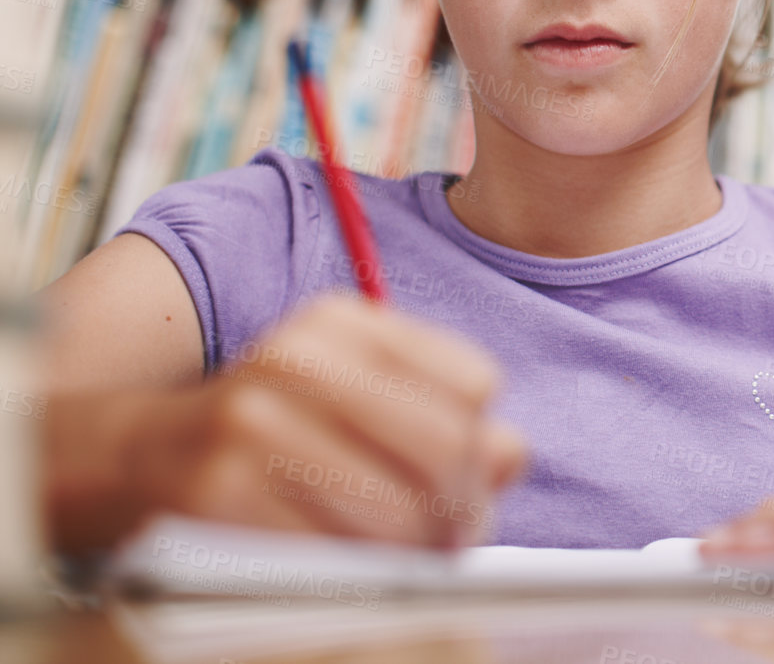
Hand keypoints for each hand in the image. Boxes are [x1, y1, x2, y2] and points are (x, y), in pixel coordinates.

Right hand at [49, 294, 526, 551]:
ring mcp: (253, 423)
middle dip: (462, 505)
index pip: (473, 381)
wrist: (142, 455)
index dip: (483, 444)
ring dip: (419, 550)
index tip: (471, 479)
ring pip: (398, 510)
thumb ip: (440, 413)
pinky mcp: (220, 492)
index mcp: (342, 322)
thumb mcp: (354, 393)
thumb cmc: (266, 426)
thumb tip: (508, 454)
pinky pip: (333, 553)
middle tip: (454, 536)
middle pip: (444, 445)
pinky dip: (358, 574)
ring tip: (410, 557)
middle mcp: (297, 358)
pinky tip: (353, 569)